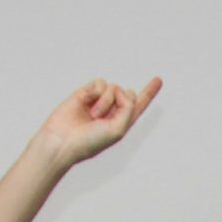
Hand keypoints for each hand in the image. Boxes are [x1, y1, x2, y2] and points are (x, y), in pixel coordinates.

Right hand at [34, 76, 161, 169]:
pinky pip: (99, 83)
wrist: (63, 141)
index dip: (148, 93)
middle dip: (121, 101)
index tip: (158, 80)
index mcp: (121, 122)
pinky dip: (95, 93)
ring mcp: (98, 101)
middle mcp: (112, 110)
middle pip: (127, 94)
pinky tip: (86, 104)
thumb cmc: (89, 142)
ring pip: (114, 87)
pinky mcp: (85, 93)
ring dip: (105, 102)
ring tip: (93, 116)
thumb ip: (129, 108)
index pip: (138, 105)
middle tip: (104, 117)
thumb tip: (122, 89)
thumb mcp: (118, 130)